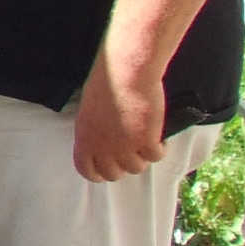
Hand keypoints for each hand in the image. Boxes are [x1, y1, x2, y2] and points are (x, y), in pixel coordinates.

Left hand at [72, 53, 165, 183]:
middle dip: (123, 165)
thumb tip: (102, 142)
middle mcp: (102, 147)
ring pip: (137, 167)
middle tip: (131, 152)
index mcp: (84, 138)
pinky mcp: (147, 141)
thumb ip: (94, 131)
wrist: (126, 71)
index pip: (87, 170)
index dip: (98, 173)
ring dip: (142, 157)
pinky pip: (156, 156)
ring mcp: (125, 146)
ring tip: (146, 142)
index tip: (108, 168)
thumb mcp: (89, 110)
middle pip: (114, 174)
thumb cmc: (107, 82)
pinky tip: (160, 139)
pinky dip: (160, 149)